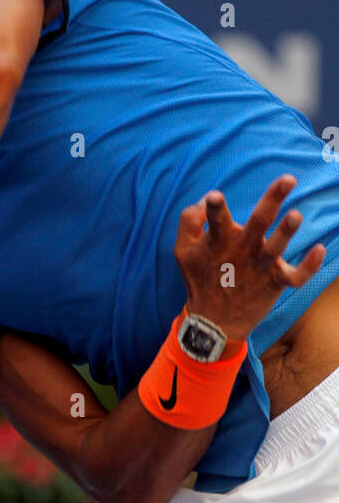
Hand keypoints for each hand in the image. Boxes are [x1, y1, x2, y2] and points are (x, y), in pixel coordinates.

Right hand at [174, 174, 325, 340]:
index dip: (214, 208)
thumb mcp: (182, 251)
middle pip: (259, 221)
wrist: (214, 322)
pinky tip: (320, 249)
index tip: (214, 196)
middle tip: (288, 179)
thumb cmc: (199, 280)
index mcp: (219, 240)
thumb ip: (189, 222)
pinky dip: (310, 265)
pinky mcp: (275, 282)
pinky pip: (296, 276)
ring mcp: (260, 267)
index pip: (216, 219)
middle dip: (273, 198)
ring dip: (287, 231)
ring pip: (276, 247)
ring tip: (296, 215)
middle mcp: (242, 250)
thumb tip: (205, 200)